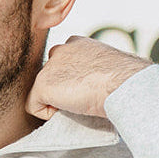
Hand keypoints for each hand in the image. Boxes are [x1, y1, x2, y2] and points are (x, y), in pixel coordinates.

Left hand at [25, 36, 150, 120]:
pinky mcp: (42, 85)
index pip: (62, 62)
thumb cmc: (125, 80)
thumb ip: (93, 69)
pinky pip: (33, 106)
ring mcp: (49, 67)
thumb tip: (95, 84)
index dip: (71, 79)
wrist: (123, 84)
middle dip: (60, 88)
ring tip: (78, 103)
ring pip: (41, 90)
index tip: (86, 88)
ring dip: (56, 100)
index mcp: (77, 43)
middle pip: (49, 75)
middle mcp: (60, 49)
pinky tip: (69, 110)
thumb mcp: (109, 67)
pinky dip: (48, 114)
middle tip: (81, 98)